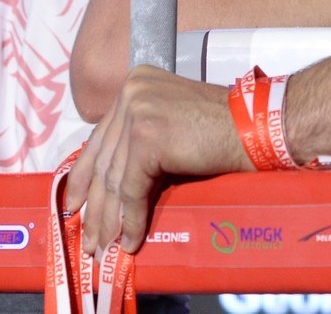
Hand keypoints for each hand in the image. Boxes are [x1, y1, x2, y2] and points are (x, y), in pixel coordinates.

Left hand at [64, 65, 241, 253]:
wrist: (255, 127)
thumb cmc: (224, 128)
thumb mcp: (172, 122)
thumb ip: (141, 136)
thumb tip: (111, 183)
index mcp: (135, 83)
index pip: (101, 137)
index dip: (85, 176)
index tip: (75, 205)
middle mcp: (132, 92)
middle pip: (105, 159)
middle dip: (96, 205)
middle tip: (90, 238)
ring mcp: (138, 112)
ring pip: (115, 178)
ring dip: (110, 220)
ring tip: (105, 248)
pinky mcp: (147, 137)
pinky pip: (131, 188)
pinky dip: (132, 219)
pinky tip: (131, 240)